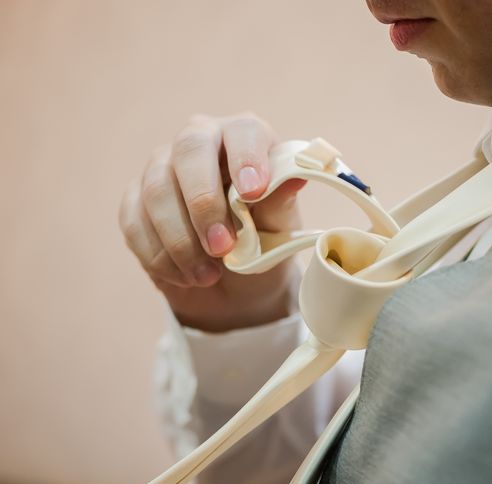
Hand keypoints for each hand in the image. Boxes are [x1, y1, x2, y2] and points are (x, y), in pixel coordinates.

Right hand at [119, 113, 305, 331]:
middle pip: (189, 150)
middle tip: (221, 247)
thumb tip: (296, 179)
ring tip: (208, 275)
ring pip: (157, 190)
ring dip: (181, 240)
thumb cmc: (264, 242)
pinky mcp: (135, 200)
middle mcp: (200, 141)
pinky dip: (161, 255)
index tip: (253, 192)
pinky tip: (187, 276)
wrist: (236, 284)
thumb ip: (279, 203)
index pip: (242, 131)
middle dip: (204, 203)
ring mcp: (162, 167)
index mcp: (244, 138)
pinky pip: (135, 221)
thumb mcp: (279, 228)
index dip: (246, 157)